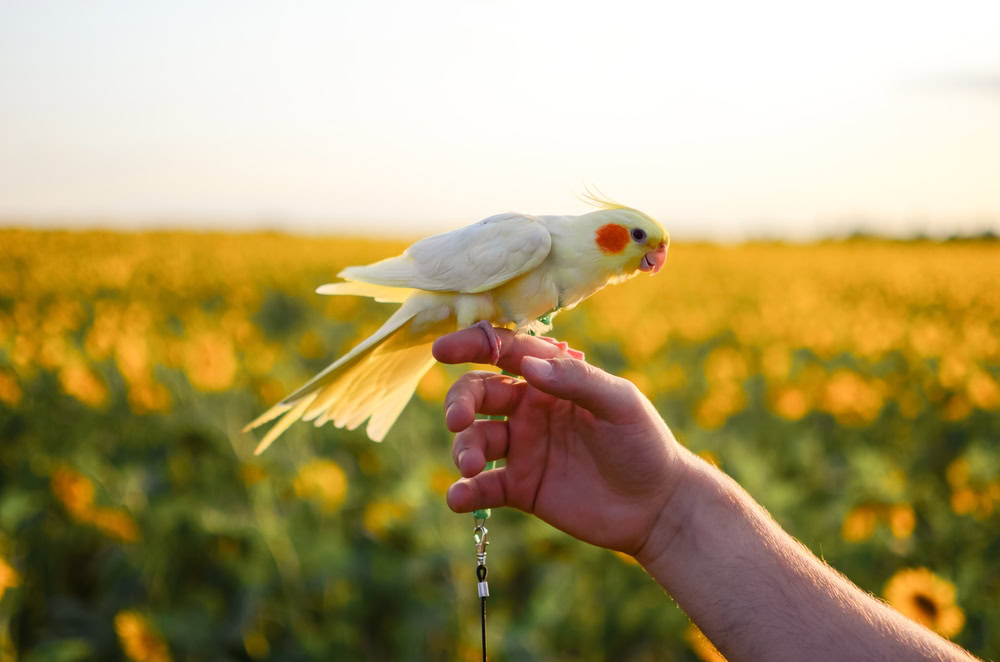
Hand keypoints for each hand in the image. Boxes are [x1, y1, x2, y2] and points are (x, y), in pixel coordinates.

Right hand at [432, 327, 685, 557]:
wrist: (659, 507)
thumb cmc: (644, 443)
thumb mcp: (619, 403)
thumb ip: (575, 380)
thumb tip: (527, 365)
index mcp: (552, 379)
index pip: (505, 352)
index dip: (472, 345)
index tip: (442, 350)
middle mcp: (530, 409)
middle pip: (478, 394)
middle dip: (460, 403)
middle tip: (457, 421)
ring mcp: (523, 449)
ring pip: (475, 439)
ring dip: (464, 449)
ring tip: (471, 466)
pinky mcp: (520, 489)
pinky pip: (483, 488)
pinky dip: (465, 492)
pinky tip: (458, 498)